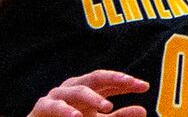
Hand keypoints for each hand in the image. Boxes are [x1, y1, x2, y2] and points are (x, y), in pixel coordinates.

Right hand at [28, 70, 149, 116]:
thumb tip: (143, 111)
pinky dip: (66, 111)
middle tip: (131, 83)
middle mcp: (74, 87)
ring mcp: (57, 95)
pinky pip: (54, 106)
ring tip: (108, 107)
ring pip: (77, 90)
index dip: (127, 83)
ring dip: (93, 98)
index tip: (145, 86)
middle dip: (114, 78)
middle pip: (96, 77)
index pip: (110, 82)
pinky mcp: (42, 107)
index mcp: (88, 90)